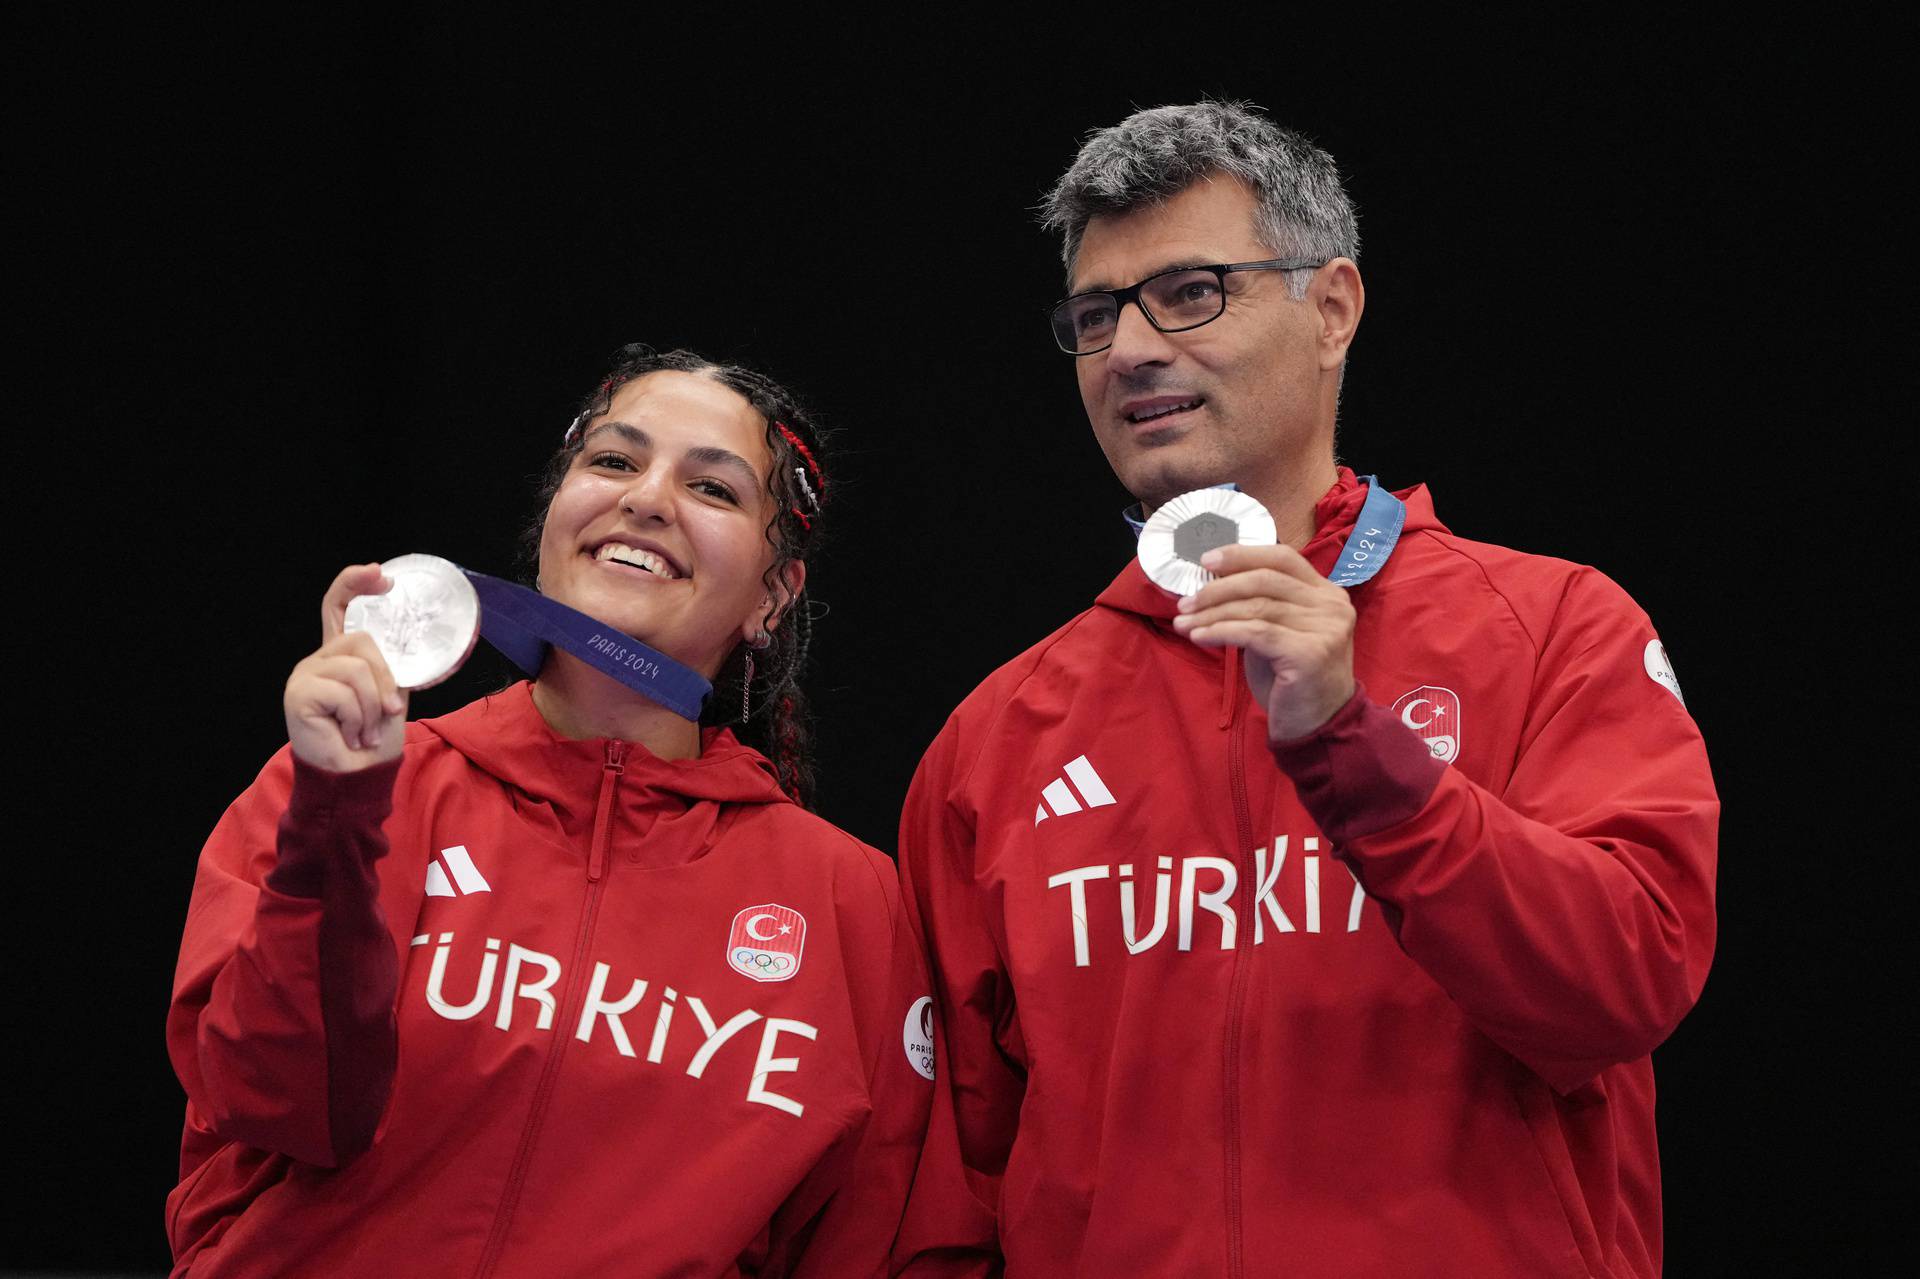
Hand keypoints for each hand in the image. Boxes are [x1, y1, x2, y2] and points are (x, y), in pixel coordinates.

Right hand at [284, 563, 409, 771]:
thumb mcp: (390, 694)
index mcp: (341, 655)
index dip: (355, 584)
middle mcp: (319, 659)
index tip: (382, 577)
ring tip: (364, 731)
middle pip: (362, 640)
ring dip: (373, 707)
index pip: (339, 606)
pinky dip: (357, 718)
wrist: (358, 777)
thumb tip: (402, 642)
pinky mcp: (299, 693)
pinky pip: (345, 692)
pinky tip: (349, 735)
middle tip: (386, 713)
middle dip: (385, 679)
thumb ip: (389, 666)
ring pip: (357, 668)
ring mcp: (305, 674)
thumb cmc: (373, 739)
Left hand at [1171, 543, 1355, 740]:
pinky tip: (1199, 637)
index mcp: (1326, 593)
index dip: (1242, 554)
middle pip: (1265, 579)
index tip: (1205, 560)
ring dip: (1212, 613)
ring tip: (1183, 623)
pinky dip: (1221, 632)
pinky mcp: (1309, 652)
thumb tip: (1209, 585)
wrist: (1318, 726)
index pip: (1282, 558)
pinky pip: (1254, 632)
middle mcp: (1331, 605)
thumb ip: (1259, 605)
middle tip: (1185, 601)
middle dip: (1218, 587)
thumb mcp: (1277, 633)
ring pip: (1256, 606)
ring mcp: (1324, 627)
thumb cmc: (1291, 680)